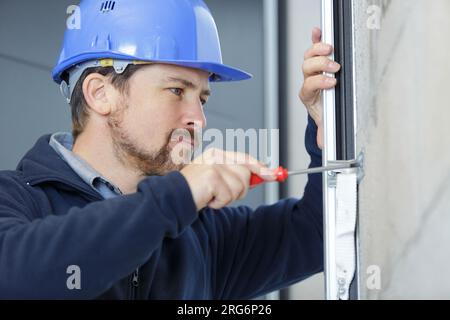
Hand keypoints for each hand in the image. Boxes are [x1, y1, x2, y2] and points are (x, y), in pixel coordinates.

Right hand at [180, 149, 275, 210]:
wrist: (173, 198)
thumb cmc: (195, 190)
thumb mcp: (217, 179)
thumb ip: (236, 175)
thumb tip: (262, 175)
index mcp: (217, 154)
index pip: (245, 158)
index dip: (261, 168)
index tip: (273, 175)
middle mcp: (216, 156)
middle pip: (246, 175)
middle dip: (238, 189)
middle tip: (220, 193)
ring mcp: (214, 165)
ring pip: (239, 187)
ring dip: (227, 198)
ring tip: (211, 195)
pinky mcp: (212, 177)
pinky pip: (228, 196)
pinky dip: (219, 203)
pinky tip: (207, 199)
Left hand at [299, 27, 340, 149]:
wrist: (322, 108)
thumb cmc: (325, 113)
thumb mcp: (325, 126)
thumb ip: (325, 134)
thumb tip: (324, 145)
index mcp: (308, 96)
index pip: (308, 86)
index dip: (318, 83)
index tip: (332, 83)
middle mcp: (308, 81)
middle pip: (307, 68)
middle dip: (320, 65)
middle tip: (334, 66)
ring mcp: (312, 71)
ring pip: (309, 56)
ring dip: (318, 50)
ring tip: (330, 48)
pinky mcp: (318, 62)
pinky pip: (314, 48)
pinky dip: (316, 39)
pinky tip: (318, 31)